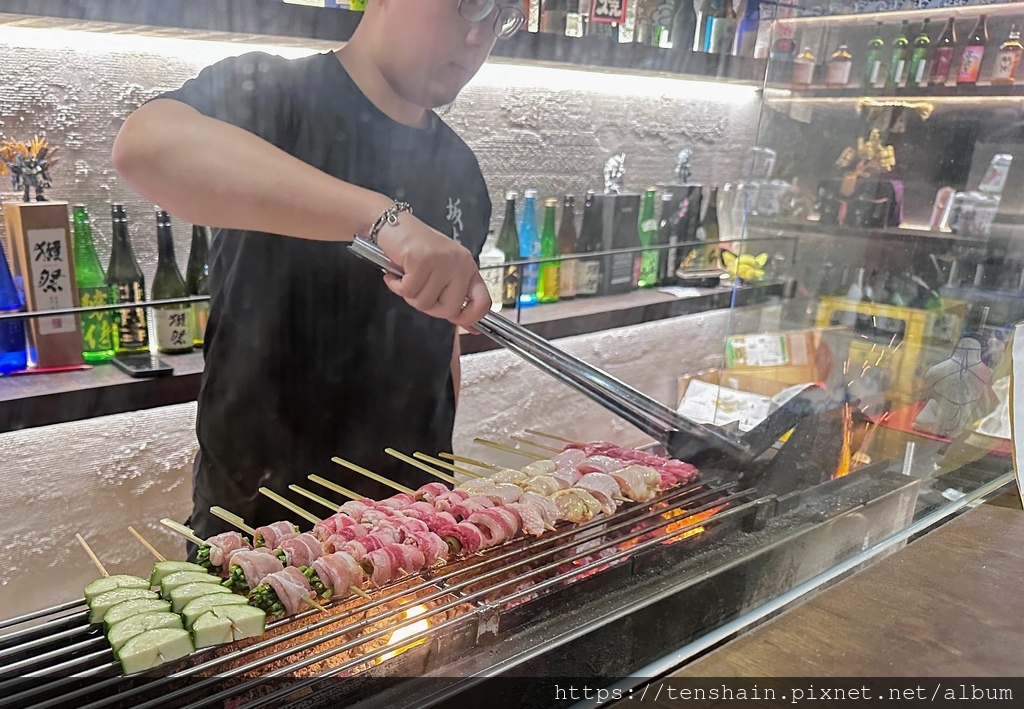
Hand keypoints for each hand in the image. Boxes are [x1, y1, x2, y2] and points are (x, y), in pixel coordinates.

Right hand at [375, 213, 490, 327]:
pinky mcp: (423, 259)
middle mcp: (460, 264)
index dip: (470, 318)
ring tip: (405, 276)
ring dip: (408, 294)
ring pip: (424, 303)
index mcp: (468, 268)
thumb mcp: (441, 272)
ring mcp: (442, 261)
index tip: (457, 321)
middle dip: (428, 306)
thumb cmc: (415, 249)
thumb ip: (452, 295)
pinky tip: (395, 273)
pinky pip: (408, 290)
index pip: (482, 301)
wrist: (393, 223)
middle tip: (417, 290)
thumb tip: (466, 325)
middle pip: (449, 309)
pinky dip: (396, 285)